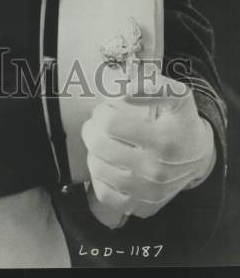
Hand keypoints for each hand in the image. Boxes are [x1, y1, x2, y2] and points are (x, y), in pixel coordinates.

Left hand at [82, 63, 215, 227]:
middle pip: (98, 144)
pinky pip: (105, 194)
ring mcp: (149, 191)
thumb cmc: (181, 122)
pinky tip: (109, 164)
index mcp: (164, 140)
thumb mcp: (177, 96)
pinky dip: (100, 178)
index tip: (111, 108)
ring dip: (94, 150)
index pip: (110, 122)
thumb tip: (124, 86)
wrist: (197, 156)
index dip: (104, 109)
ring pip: (97, 168)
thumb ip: (152, 85)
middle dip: (94, 127)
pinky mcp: (142, 206)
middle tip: (103, 123)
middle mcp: (157, 170)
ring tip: (105, 141)